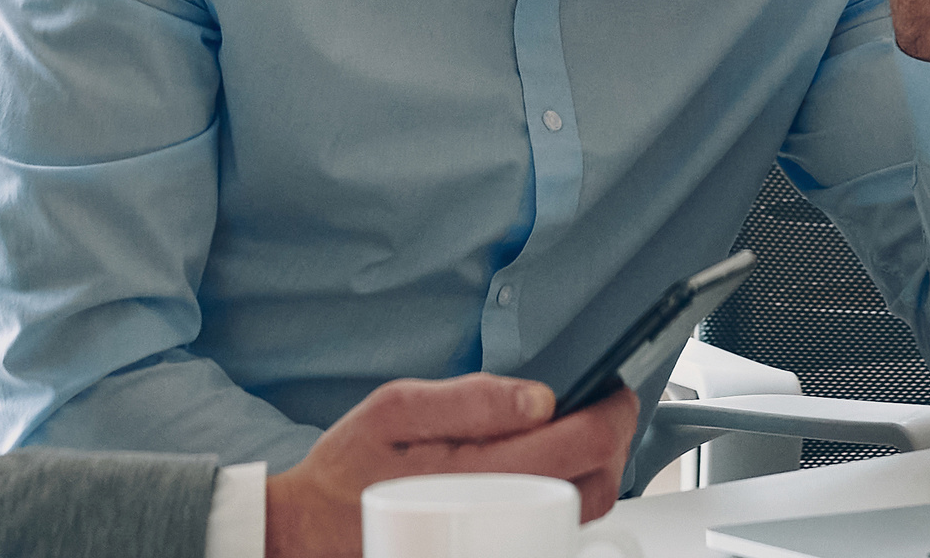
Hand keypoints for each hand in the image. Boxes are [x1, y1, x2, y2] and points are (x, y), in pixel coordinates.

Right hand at [266, 375, 638, 557]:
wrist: (314, 530)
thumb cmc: (347, 470)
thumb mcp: (394, 409)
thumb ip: (468, 398)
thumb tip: (538, 398)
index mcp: (481, 471)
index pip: (583, 443)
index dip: (612, 411)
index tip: (614, 389)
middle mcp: (501, 515)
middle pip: (600, 484)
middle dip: (612, 440)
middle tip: (601, 408)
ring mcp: (503, 541)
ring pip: (583, 511)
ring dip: (594, 468)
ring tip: (575, 433)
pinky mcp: (496, 551)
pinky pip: (554, 527)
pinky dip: (568, 492)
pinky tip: (545, 468)